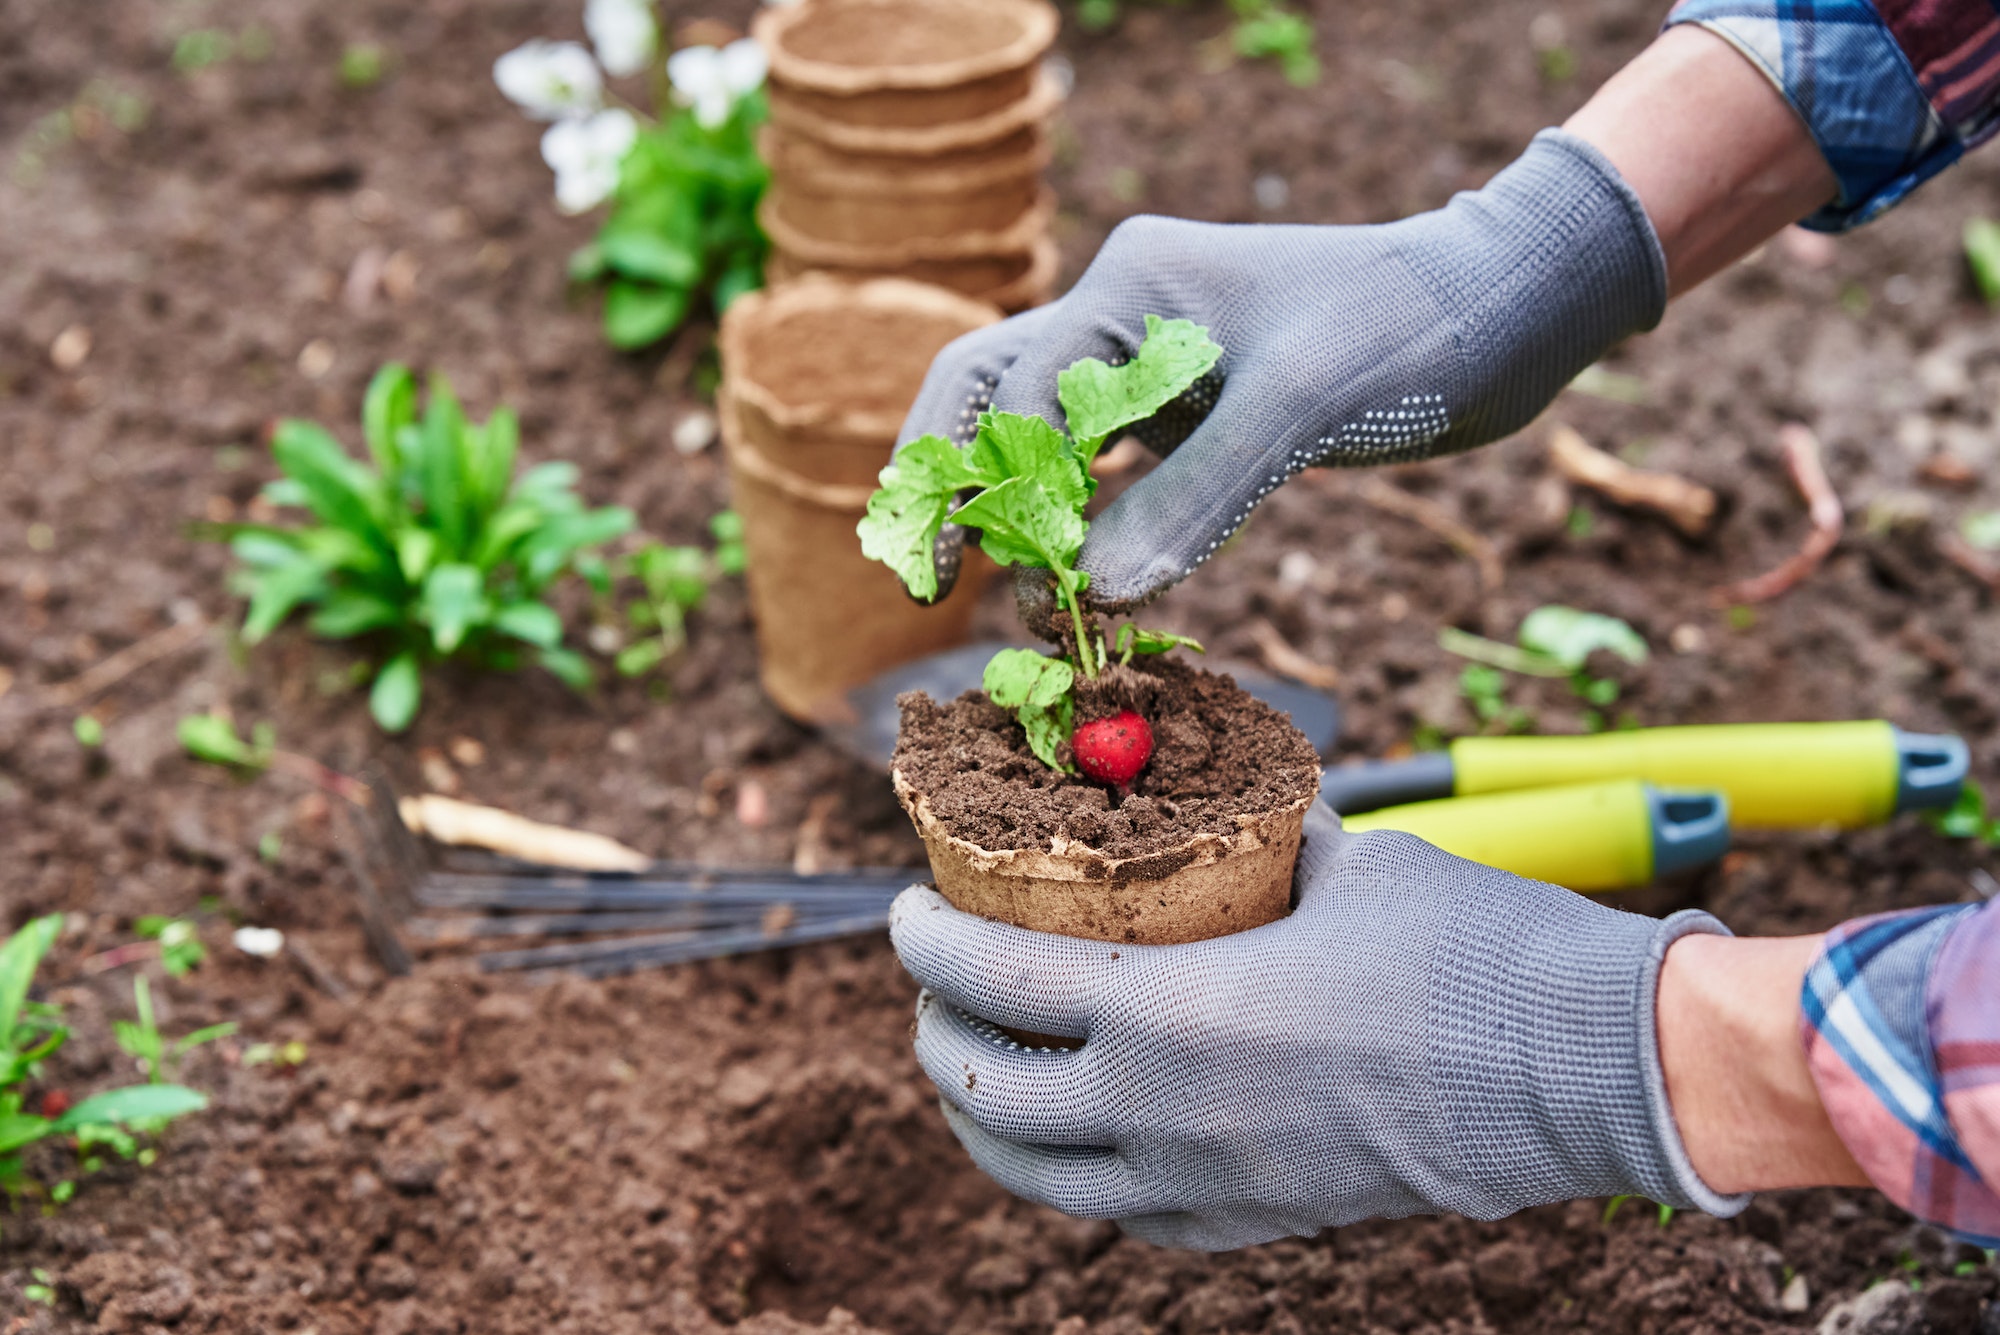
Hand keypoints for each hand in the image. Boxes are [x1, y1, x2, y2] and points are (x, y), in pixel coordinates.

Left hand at [888, 802, 1743, 1250]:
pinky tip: (1080, 1135)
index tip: (905, 912)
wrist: (1586, 1069)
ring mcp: (1209, 1189)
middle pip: (989, 1095)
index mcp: (1175, 1015)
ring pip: (1039, 1179)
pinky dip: (1074, 1173)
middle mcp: (1167, 1118)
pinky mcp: (1258, 1226)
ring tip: (978, 1069)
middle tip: (935, 988)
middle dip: (937, 1037)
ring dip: (984, 1123)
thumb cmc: (1472, 949)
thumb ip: (1265, 848)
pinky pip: (1124, 1215)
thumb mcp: (1349, 866)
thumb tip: (1230, 813)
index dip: (927, 944)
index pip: (995, 981)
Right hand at [895, 129, 1665, 614]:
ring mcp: (1154, 363)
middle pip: (987, 396)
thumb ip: (1194, 495)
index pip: (1020, 395)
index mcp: (1129, 285)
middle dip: (952, 484)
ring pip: (1036, 432)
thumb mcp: (1301, 408)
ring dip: (1007, 506)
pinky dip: (1077, 520)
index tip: (1024, 581)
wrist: (1503, 313)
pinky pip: (1104, 466)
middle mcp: (1123, 315)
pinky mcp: (1191, 410)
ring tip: (985, 590)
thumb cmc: (1408, 331)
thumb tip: (1096, 594)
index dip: (1009, 494)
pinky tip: (1074, 576)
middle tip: (932, 584)